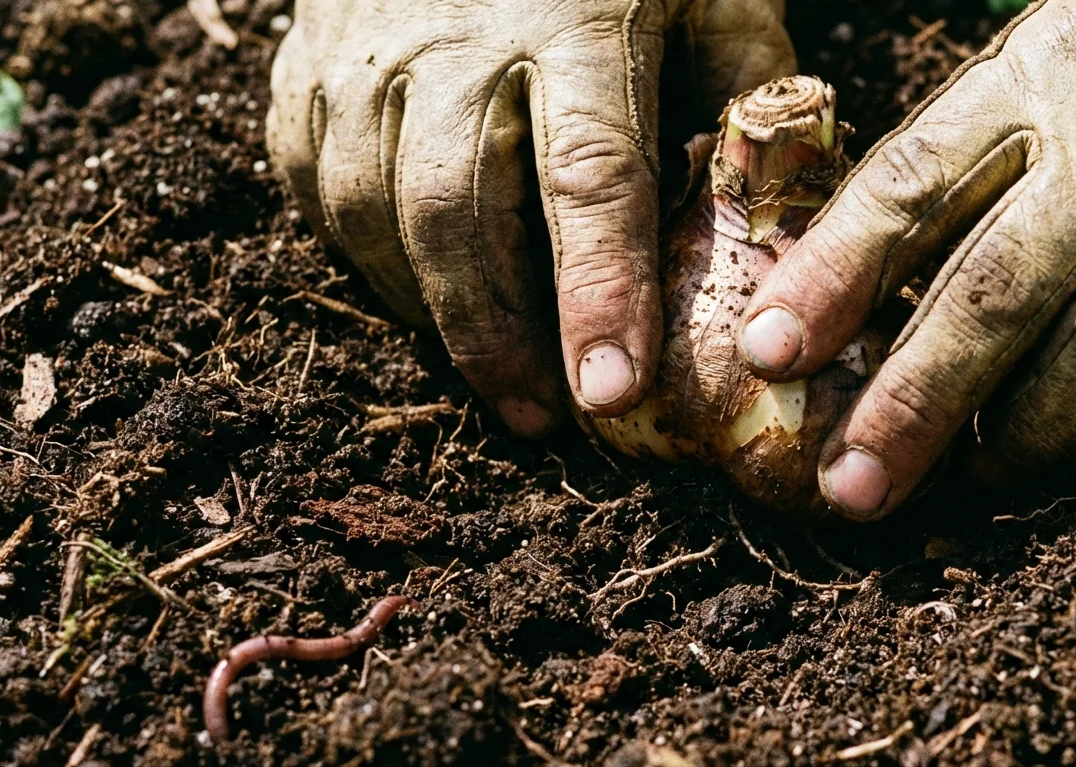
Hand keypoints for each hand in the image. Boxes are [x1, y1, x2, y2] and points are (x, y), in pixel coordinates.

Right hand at [267, 0, 794, 434]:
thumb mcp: (712, 3)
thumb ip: (744, 103)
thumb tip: (769, 235)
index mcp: (579, 23)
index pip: (587, 175)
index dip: (597, 292)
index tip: (609, 392)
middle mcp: (455, 40)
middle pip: (455, 213)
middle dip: (495, 337)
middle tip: (541, 417)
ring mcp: (365, 55)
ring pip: (373, 214)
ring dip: (432, 314)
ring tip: (495, 372)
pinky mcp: (306, 74)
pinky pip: (323, 194)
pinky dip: (374, 264)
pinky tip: (431, 295)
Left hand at [739, 0, 1075, 519]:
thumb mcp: (1037, 71)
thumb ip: (952, 165)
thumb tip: (833, 291)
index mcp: (1033, 89)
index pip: (907, 188)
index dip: (829, 278)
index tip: (766, 353)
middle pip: (993, 298)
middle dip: (911, 405)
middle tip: (850, 486)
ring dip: (1025, 438)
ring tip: (978, 472)